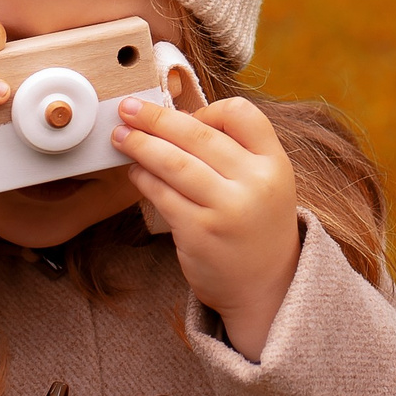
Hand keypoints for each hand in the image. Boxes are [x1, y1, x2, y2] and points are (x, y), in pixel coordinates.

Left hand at [113, 95, 301, 360]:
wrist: (267, 288)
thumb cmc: (256, 227)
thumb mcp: (267, 184)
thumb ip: (236, 153)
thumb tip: (177, 120)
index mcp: (275, 163)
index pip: (242, 114)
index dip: (209, 109)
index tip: (185, 114)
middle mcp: (254, 183)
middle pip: (198, 135)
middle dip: (157, 118)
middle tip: (128, 108)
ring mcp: (226, 208)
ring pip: (174, 163)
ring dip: (141, 144)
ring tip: (120, 136)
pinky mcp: (199, 232)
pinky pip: (163, 195)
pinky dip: (144, 178)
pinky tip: (134, 171)